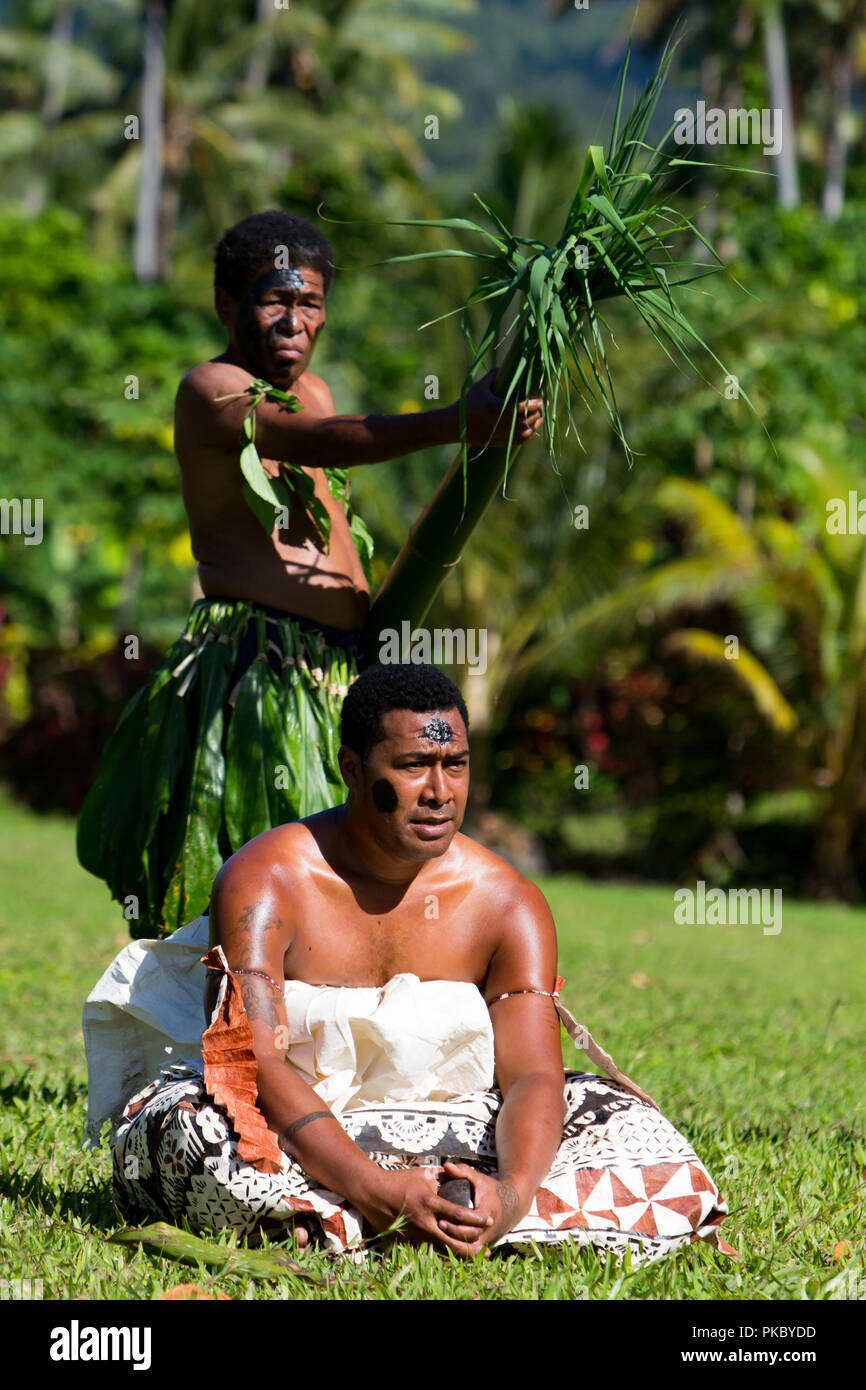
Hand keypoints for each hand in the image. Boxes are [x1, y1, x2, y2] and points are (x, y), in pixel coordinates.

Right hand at [360, 1166, 495, 1256]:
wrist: (373, 1193)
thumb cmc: (399, 1180)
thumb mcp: (422, 1174)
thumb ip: (440, 1177)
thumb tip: (455, 1173)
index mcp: (430, 1202)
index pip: (458, 1213)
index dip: (476, 1218)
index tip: (489, 1220)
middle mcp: (425, 1221)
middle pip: (453, 1240)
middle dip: (471, 1247)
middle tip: (486, 1250)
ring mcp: (416, 1233)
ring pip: (441, 1249)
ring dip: (457, 1253)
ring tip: (473, 1256)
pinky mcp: (408, 1240)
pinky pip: (427, 1248)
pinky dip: (440, 1252)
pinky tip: (451, 1256)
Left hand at [434, 1161, 523, 1256]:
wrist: (512, 1203)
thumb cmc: (491, 1189)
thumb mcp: (479, 1178)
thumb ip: (463, 1172)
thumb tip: (446, 1165)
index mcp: (487, 1215)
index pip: (470, 1225)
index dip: (455, 1226)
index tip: (441, 1220)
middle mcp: (489, 1229)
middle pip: (469, 1238)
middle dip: (453, 1235)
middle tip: (438, 1227)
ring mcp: (488, 1238)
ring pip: (470, 1248)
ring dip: (455, 1244)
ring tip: (439, 1237)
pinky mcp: (486, 1243)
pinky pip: (472, 1249)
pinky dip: (460, 1248)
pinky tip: (445, 1244)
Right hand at [456, 368, 542, 448]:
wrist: (454, 426)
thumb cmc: (467, 403)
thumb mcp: (479, 386)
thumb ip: (493, 375)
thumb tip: (505, 367)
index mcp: (494, 408)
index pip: (520, 407)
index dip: (533, 404)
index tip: (542, 399)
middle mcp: (498, 423)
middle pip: (525, 419)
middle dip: (537, 412)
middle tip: (544, 405)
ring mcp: (499, 434)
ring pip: (524, 431)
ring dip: (535, 424)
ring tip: (540, 415)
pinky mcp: (498, 442)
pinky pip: (518, 441)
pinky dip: (528, 434)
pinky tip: (532, 427)